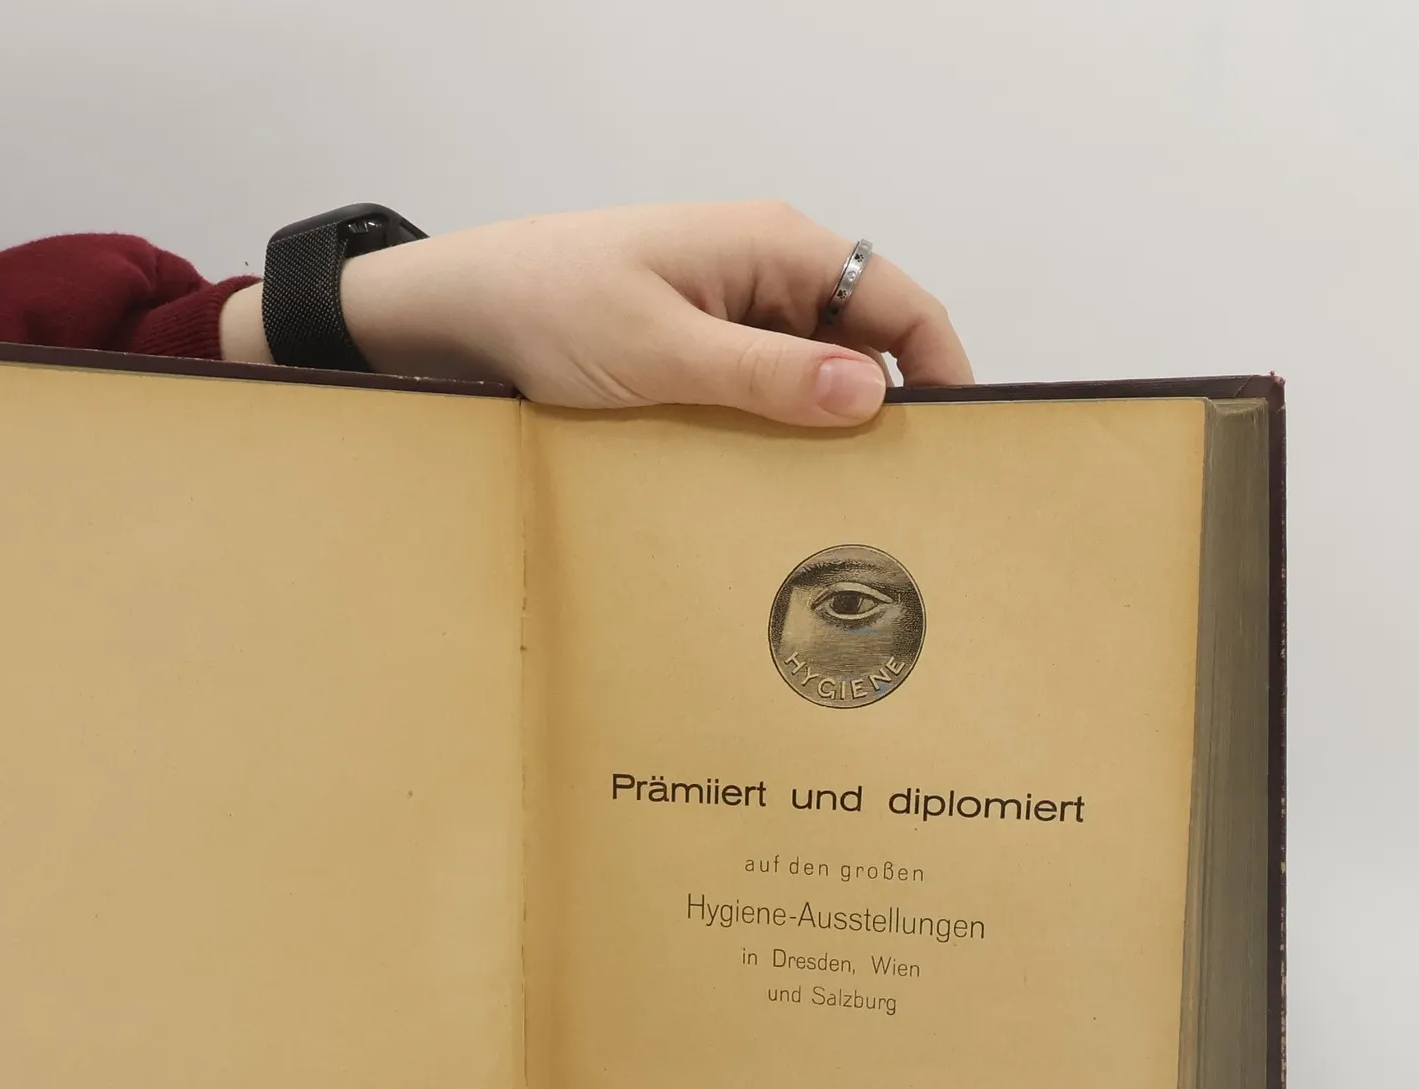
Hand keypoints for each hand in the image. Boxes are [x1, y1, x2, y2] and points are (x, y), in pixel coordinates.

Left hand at [219, 201, 972, 427]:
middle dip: (885, 415)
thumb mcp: (662, 354)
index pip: (899, 304)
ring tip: (836, 510)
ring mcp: (731, 312)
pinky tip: (770, 490)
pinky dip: (773, 436)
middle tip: (898, 502)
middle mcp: (765, 272)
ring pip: (813, 376)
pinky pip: (761, 393)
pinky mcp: (697, 350)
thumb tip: (869, 397)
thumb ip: (768, 378)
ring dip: (824, 434)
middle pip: (865, 343)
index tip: (961, 449)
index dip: (943, 372)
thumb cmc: (549, 307)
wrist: (457, 311)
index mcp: (775, 246)